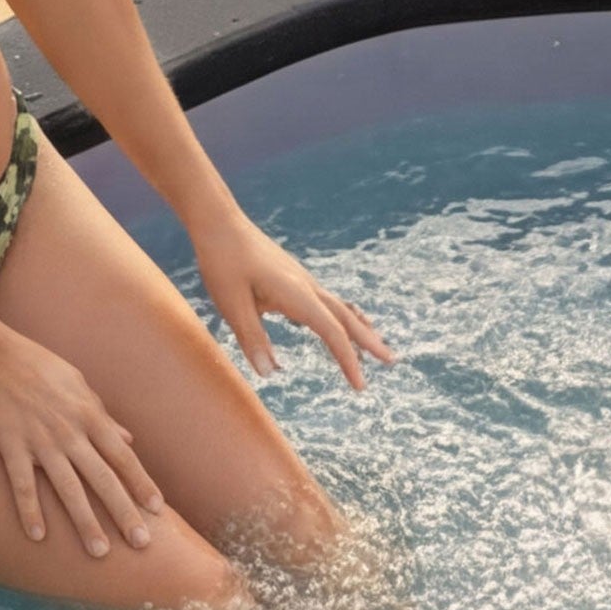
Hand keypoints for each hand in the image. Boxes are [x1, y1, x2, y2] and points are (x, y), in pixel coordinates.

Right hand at [0, 327, 168, 556]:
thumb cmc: (37, 365)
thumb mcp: (78, 384)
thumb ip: (103, 414)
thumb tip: (128, 439)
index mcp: (90, 417)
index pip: (123, 458)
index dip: (142, 484)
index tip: (159, 510)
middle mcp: (71, 433)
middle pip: (104, 479)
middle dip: (124, 513)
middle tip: (142, 544)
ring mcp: (40, 441)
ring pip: (69, 488)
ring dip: (85, 522)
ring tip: (99, 552)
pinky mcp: (10, 445)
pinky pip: (22, 483)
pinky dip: (30, 510)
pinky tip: (38, 536)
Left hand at [190, 218, 389, 386]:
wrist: (219, 222)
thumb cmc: (222, 261)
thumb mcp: (231, 304)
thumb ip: (252, 338)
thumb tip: (268, 374)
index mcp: (295, 293)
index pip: (332, 331)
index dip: (348, 361)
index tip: (361, 387)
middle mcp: (306, 286)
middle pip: (346, 318)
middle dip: (369, 342)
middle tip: (391, 361)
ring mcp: (302, 280)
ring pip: (339, 308)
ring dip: (359, 328)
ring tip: (375, 346)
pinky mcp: (294, 278)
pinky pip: (325, 302)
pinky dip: (340, 317)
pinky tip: (340, 324)